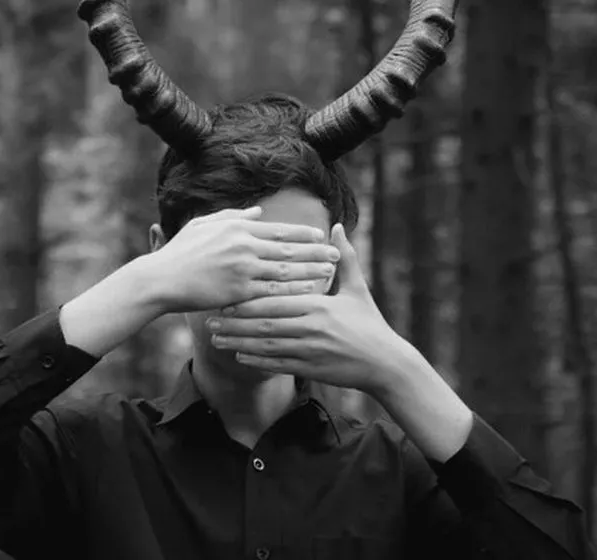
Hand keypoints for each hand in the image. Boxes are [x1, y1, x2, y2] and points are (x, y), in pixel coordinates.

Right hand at [153, 207, 341, 313]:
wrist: (161, 279)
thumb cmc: (180, 253)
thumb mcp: (204, 226)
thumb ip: (233, 217)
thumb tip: (258, 212)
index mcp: (237, 228)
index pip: (277, 230)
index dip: (302, 233)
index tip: (320, 235)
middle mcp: (244, 245)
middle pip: (288, 248)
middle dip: (315, 251)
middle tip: (336, 254)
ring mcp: (242, 269)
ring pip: (286, 270)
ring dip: (311, 271)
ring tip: (330, 273)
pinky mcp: (238, 291)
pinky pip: (273, 292)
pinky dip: (294, 291)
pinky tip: (310, 293)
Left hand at [206, 223, 405, 392]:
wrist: (386, 364)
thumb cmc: (370, 323)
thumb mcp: (358, 288)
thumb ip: (344, 258)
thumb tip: (336, 226)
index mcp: (319, 305)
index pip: (275, 301)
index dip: (248, 300)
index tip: (225, 297)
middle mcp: (311, 328)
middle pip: (264, 324)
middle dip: (235, 323)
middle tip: (210, 319)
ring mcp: (309, 351)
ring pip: (266, 346)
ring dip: (239, 343)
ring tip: (216, 339)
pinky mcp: (311, 369)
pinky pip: (277, 365)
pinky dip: (256, 361)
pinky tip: (239, 356)